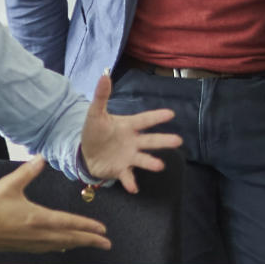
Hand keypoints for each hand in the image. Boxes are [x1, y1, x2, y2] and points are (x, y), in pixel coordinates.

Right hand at [0, 157, 110, 252]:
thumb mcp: (10, 184)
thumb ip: (28, 171)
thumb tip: (41, 158)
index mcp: (38, 218)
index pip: (70, 223)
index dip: (88, 227)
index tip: (102, 230)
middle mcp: (39, 234)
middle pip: (71, 238)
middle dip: (90, 240)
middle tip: (106, 243)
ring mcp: (32, 243)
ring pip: (62, 245)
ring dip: (78, 244)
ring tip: (90, 244)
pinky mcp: (25, 247)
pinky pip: (50, 248)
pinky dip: (62, 246)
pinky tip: (64, 246)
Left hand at [82, 74, 179, 192]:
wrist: (86, 152)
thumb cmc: (95, 131)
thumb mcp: (95, 113)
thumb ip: (102, 96)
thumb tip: (104, 75)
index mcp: (128, 126)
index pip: (144, 120)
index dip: (156, 117)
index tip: (170, 114)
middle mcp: (133, 142)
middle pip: (150, 141)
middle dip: (163, 141)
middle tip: (178, 141)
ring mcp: (128, 157)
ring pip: (143, 159)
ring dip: (151, 163)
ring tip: (159, 166)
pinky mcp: (121, 170)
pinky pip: (128, 176)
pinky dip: (131, 182)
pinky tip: (134, 188)